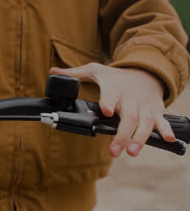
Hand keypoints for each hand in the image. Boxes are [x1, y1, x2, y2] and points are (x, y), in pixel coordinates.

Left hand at [50, 63, 174, 156]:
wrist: (146, 72)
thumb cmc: (116, 76)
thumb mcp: (95, 70)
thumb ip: (73, 74)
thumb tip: (52, 72)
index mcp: (114, 89)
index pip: (110, 95)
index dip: (108, 102)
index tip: (106, 110)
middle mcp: (130, 99)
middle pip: (127, 117)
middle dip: (122, 134)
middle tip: (114, 151)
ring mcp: (144, 106)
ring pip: (144, 123)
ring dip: (140, 138)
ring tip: (132, 152)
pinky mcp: (156, 112)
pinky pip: (162, 122)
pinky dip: (166, 130)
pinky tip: (169, 140)